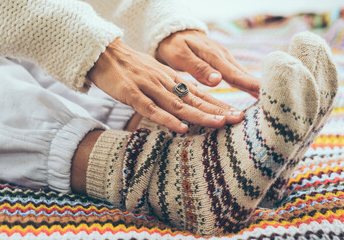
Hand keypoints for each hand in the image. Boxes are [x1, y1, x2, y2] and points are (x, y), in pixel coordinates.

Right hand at [89, 39, 243, 133]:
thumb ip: (174, 87)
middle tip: (237, 119)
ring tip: (218, 124)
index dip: (218, 104)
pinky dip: (167, 119)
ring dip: (199, 115)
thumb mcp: (158, 75)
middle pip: (194, 99)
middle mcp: (165, 83)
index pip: (199, 94)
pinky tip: (180, 128)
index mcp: (172, 79)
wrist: (106, 54)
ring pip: (177, 104)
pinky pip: (151, 109)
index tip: (236, 114)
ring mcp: (149, 88)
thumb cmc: (132, 68)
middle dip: (216, 110)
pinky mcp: (132, 94)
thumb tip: (191, 98)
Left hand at [156, 30, 259, 97]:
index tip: (262, 93)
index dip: (248, 84)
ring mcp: (223, 58)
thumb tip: (217, 81)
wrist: (174, 31)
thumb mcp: (180, 55)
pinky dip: (246, 81)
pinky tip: (254, 90)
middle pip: (242, 74)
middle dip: (257, 86)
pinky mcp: (222, 60)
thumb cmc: (174, 45)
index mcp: (212, 56)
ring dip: (254, 85)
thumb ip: (198, 68)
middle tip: (274, 100)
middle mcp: (222, 57)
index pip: (233, 73)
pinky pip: (237, 72)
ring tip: (268, 98)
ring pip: (242, 73)